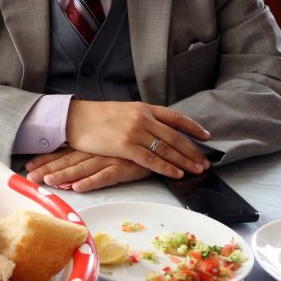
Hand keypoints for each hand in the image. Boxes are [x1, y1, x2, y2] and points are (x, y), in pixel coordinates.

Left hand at [25, 148, 151, 190]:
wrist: (162, 141)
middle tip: (30, 178)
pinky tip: (78, 187)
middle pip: (68, 160)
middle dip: (47, 169)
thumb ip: (90, 151)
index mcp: (91, 145)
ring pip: (82, 168)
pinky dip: (91, 181)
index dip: (45, 159)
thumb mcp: (108, 145)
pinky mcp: (124, 167)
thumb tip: (70, 163)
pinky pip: (105, 176)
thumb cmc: (132, 145)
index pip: (63, 152)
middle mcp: (97, 150)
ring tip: (48, 182)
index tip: (28, 166)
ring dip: (64, 175)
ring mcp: (110, 158)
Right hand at [66, 100, 210, 177]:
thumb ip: (140, 118)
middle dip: (192, 150)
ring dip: (185, 161)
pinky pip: (151, 159)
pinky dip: (166, 167)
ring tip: (197, 169)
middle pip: (174, 136)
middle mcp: (142, 118)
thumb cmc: (94, 117)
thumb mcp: (122, 110)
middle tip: (205, 161)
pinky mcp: (125, 146)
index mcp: (142, 108)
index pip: (174, 117)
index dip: (192, 127)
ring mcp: (135, 131)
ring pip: (166, 149)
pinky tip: (177, 173)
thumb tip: (154, 129)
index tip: (206, 136)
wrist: (74, 118)